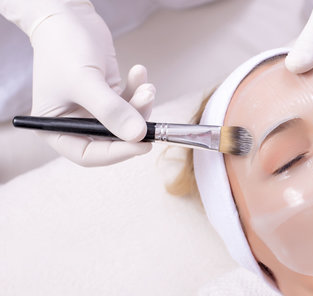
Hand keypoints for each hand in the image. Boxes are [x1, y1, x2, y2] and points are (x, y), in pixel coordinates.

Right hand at [28, 2, 150, 165]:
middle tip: (147, 104)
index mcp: (55, 128)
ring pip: (126, 122)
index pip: (88, 155)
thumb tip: (138, 136)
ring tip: (146, 87)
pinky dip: (138, 91)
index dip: (116, 153)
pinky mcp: (109, 97)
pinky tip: (139, 72)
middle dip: (133, 124)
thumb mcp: (85, 81)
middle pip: (112, 140)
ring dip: (140, 106)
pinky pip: (130, 103)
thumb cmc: (64, 46)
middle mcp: (75, 123)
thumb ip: (111, 111)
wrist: (68, 15)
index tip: (142, 144)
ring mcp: (93, 111)